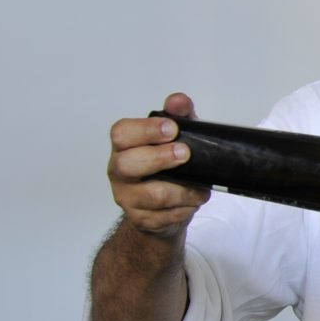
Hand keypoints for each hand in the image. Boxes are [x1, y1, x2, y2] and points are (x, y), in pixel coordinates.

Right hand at [107, 92, 210, 235]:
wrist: (163, 207)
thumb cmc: (168, 166)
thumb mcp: (176, 136)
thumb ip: (178, 115)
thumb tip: (178, 101)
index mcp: (124, 146)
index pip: (122, 134)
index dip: (146, 130)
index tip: (172, 128)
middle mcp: (119, 171)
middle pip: (127, 165)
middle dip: (160, 158)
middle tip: (185, 154)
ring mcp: (128, 198)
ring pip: (153, 195)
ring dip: (183, 190)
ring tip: (200, 187)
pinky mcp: (141, 220)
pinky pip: (165, 217)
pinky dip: (185, 208)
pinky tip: (192, 201)